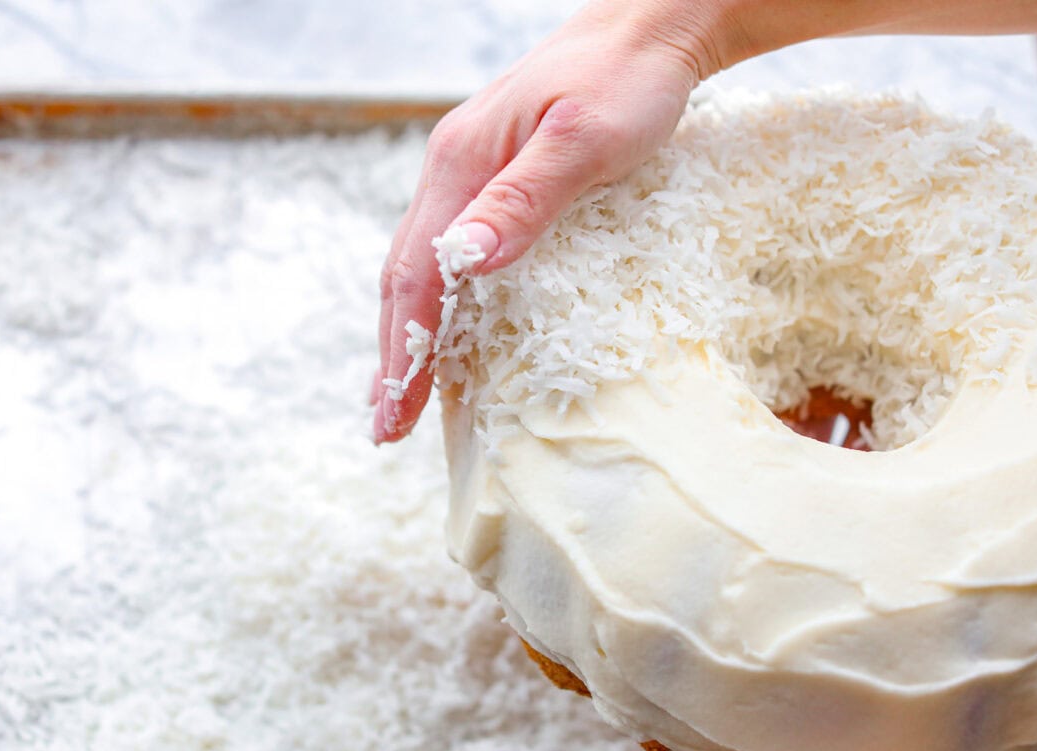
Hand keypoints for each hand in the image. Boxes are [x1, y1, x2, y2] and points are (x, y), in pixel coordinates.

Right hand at [371, 0, 722, 441]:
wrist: (652, 26)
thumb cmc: (627, 79)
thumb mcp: (583, 140)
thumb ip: (523, 200)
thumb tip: (467, 263)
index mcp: (460, 164)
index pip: (416, 273)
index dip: (402, 349)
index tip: (390, 413)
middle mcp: (452, 170)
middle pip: (405, 276)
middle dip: (393, 354)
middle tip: (385, 424)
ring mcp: (470, 173)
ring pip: (423, 265)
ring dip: (409, 332)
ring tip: (402, 393)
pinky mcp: (495, 178)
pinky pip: (451, 251)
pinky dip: (440, 302)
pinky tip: (448, 328)